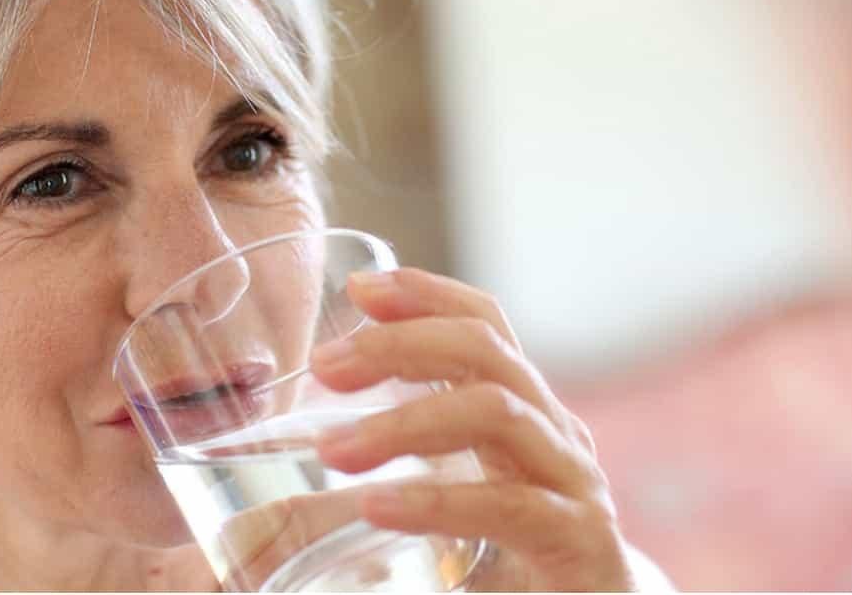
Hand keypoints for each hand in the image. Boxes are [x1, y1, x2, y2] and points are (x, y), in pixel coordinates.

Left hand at [310, 267, 644, 590]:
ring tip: (335, 450)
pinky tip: (378, 507)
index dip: (427, 295)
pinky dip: (438, 500)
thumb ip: (392, 484)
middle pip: (487, 352)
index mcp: (522, 415)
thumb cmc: (516, 562)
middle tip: (325, 368)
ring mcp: (573, 486)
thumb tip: (271, 498)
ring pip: (497, 413)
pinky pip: (511, 505)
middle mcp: (554, 437)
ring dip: (407, 422)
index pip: (484, 327)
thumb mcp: (457, 504)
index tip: (360, 288)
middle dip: (401, 345)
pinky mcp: (580, 543)